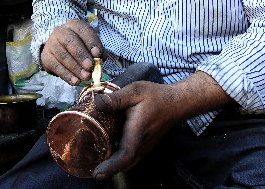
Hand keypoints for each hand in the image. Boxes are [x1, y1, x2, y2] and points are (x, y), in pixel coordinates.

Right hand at [41, 19, 103, 85]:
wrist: (59, 50)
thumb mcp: (89, 45)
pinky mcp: (45, 57)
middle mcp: (60, 31)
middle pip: (70, 42)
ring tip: (85, 77)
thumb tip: (99, 62)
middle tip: (90, 66)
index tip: (97, 54)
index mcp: (74, 25)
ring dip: (75, 68)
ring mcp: (51, 43)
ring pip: (63, 55)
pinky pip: (56, 66)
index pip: (83, 30)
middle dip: (81, 55)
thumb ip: (96, 52)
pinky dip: (67, 75)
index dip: (91, 42)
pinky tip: (75, 81)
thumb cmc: (79, 46)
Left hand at [91, 71, 232, 179]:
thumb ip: (117, 98)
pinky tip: (108, 145)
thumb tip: (97, 102)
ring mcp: (144, 147)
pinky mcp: (145, 146)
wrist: (176, 103)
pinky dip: (119, 157)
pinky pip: (130, 157)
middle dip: (107, 167)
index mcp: (137, 131)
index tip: (97, 174)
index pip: (125, 155)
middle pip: (123, 164)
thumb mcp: (135, 90)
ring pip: (127, 163)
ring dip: (112, 163)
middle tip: (88, 161)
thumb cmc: (156, 96)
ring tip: (95, 154)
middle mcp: (141, 144)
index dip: (111, 167)